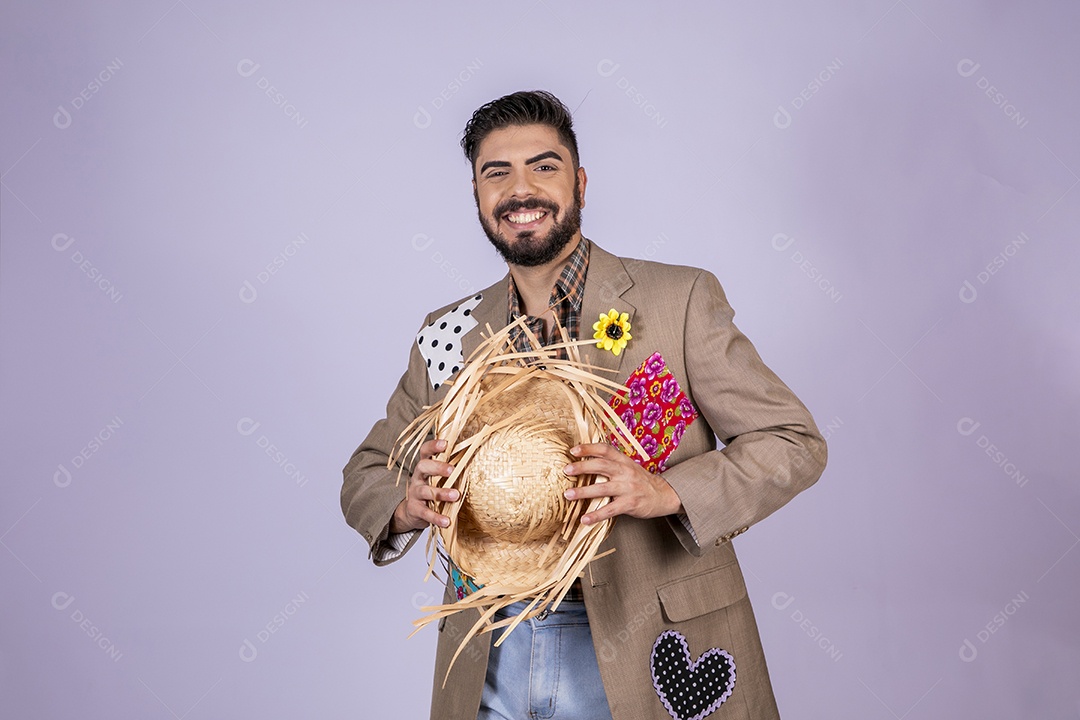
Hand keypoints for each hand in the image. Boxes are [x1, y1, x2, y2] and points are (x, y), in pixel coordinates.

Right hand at [390, 439, 458, 532]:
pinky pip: (425, 513)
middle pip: (423, 466)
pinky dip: (436, 517)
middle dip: (437, 467)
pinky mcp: (414, 509)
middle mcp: (417, 477)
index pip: (425, 451)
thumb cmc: (431, 490)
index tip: (445, 443)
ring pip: (425, 490)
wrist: (412, 512)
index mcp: (424, 467)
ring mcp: (415, 493)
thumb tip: (473, 459)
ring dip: (441, 493)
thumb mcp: (437, 478)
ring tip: (456, 495)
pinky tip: (447, 521)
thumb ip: (449, 470)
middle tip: (452, 470)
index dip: (433, 446)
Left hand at [562, 442, 683, 524]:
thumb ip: (611, 462)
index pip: (605, 449)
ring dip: (583, 492)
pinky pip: (610, 510)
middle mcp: (625, 472)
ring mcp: (628, 488)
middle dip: (582, 467)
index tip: (573, 451)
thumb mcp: (628, 466)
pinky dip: (596, 515)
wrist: (663, 495)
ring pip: (602, 488)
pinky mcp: (630, 504)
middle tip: (566, 470)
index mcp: (623, 461)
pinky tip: (584, 519)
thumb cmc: (640, 481)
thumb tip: (586, 459)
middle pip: (601, 465)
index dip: (588, 448)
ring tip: (568, 495)